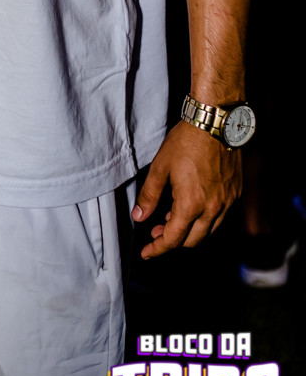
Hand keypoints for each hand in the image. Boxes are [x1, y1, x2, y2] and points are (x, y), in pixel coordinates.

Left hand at [132, 121, 241, 259]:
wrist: (215, 123)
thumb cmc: (185, 142)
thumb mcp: (160, 168)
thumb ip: (149, 196)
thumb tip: (139, 217)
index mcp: (191, 205)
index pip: (173, 239)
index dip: (158, 249)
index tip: (147, 252)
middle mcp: (213, 209)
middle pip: (192, 241)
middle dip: (173, 241)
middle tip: (156, 231)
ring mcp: (227, 202)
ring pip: (208, 231)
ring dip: (189, 231)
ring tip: (172, 217)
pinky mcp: (235, 193)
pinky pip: (220, 217)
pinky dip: (204, 219)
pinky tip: (192, 206)